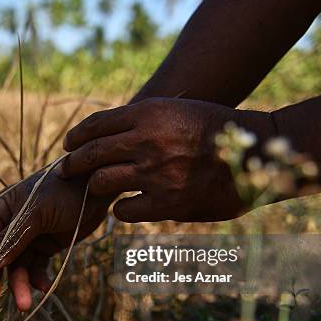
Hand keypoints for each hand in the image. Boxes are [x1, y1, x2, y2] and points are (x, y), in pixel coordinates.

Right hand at [0, 170, 110, 310]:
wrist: (97, 186)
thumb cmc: (63, 190)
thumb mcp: (35, 213)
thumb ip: (12, 239)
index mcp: (2, 209)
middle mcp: (12, 224)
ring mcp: (30, 236)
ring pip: (18, 266)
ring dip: (19, 284)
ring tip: (24, 304)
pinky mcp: (48, 245)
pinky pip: (38, 266)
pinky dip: (39, 278)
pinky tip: (45, 287)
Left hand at [59, 97, 274, 221]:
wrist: (254, 154)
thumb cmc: (212, 129)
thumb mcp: (175, 110)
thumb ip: (140, 120)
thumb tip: (103, 135)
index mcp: (149, 113)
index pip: (96, 125)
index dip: (76, 137)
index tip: (68, 145)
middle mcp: (148, 141)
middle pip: (91, 154)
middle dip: (72, 164)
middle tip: (65, 169)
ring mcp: (156, 173)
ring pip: (102, 182)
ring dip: (95, 186)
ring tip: (96, 188)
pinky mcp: (166, 203)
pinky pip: (123, 210)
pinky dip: (120, 209)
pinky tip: (126, 205)